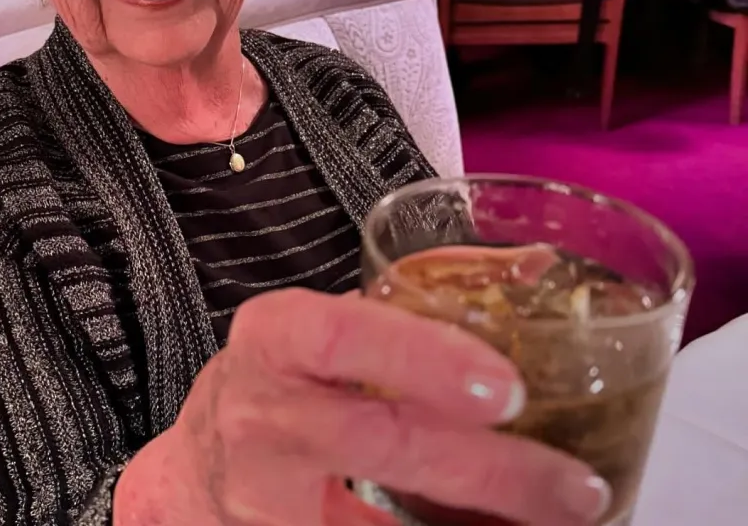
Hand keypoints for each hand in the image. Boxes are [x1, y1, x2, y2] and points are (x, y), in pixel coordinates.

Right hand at [115, 289, 609, 525]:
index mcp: (276, 335)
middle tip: (571, 486)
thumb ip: (409, 307)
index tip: (504, 387)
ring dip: (477, 517)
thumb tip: (534, 270)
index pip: (341, 336)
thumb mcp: (322, 330)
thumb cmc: (280, 378)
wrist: (201, 464)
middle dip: (483, 467)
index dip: (421, 359)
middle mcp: (263, 410)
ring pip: (371, 518)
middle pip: (373, 439)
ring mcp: (266, 487)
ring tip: (561, 517)